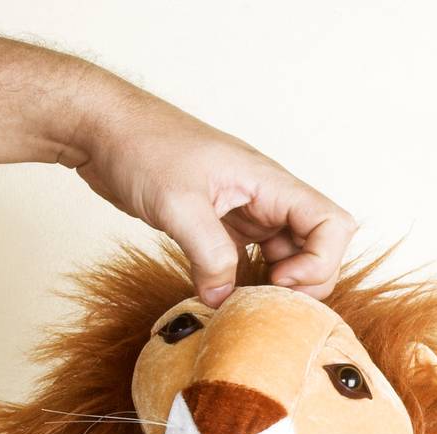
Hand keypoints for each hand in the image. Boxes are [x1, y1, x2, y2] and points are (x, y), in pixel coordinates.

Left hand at [65, 83, 356, 308]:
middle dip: (305, 280)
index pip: (332, 224)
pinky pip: (253, 258)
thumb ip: (208, 254)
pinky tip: (223, 294)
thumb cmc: (142, 145)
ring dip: (276, 284)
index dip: (319, 260)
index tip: (278, 279)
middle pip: (319, 245)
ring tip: (243, 302)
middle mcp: (266, 196)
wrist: (103, 129)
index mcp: (268, 182)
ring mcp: (246, 210)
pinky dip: (247, 280)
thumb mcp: (177, 204)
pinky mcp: (222, 223)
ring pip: (288, 254)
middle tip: (265, 300)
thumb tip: (223, 299)